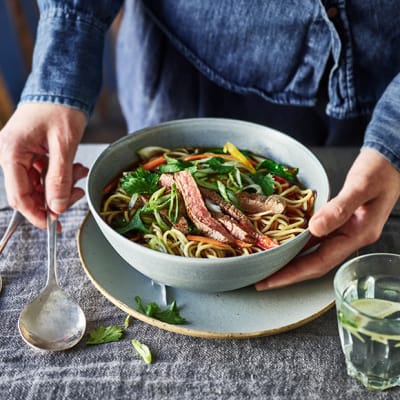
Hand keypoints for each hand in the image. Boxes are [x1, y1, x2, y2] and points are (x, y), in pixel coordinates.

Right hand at [0, 103, 88, 228]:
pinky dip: (60, 176)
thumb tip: (57, 207)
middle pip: (29, 192)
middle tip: (78, 192)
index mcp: (11, 152)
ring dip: (61, 185)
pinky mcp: (29, 153)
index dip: (38, 214)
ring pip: (38, 185)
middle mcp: (10, 154)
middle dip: (55, 197)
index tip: (55, 225)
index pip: (20, 196)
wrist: (63, 87)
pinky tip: (75, 169)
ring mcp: (19, 154)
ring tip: (79, 173)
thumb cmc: (61, 107)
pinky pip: (42, 174)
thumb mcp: (64, 145)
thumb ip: (59, 178)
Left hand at [255, 148, 399, 290]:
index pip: (319, 263)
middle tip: (260, 280)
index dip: (293, 274)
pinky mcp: (340, 223)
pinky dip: (298, 244)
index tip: (270, 280)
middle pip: (314, 264)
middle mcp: (350, 238)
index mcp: (357, 235)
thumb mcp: (361, 186)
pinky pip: (316, 239)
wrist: (392, 161)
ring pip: (313, 253)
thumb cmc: (380, 171)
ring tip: (268, 266)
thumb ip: (340, 208)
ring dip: (291, 261)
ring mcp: (345, 232)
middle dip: (287, 274)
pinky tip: (284, 243)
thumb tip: (314, 228)